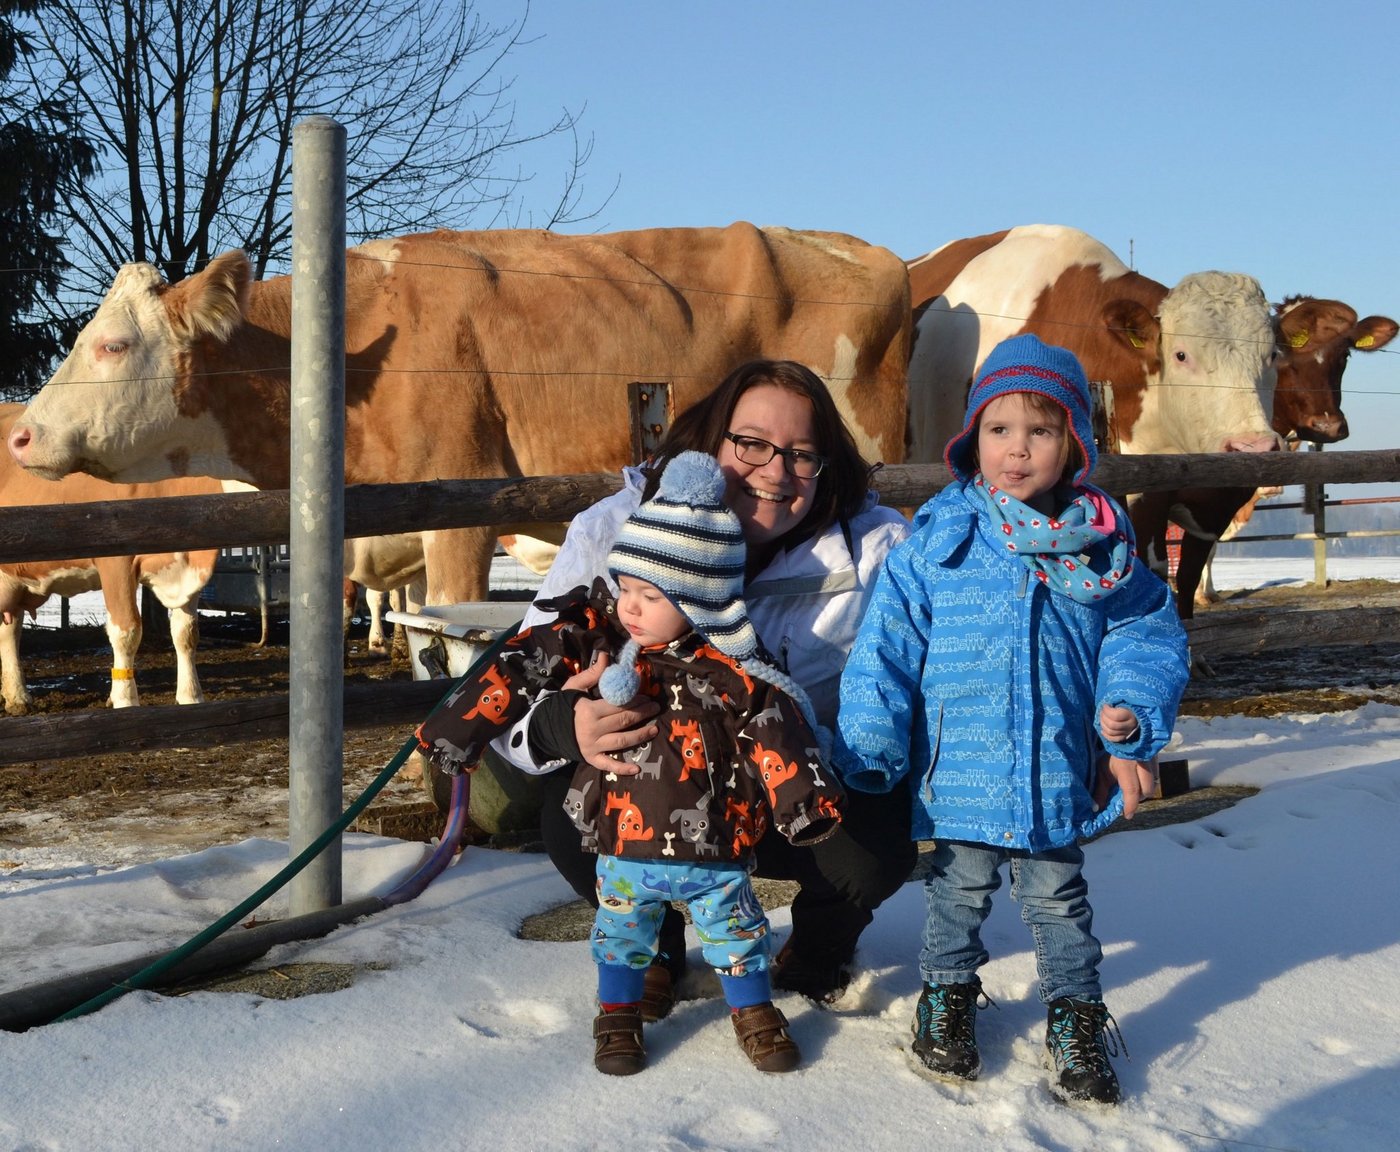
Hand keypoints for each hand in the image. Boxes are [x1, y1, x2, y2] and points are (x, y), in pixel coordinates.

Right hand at [562, 654, 659, 774]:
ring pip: (622, 741)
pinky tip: (637, 769)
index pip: (618, 705)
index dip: (635, 701)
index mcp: (589, 710)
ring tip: (654, 730)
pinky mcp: (591, 759)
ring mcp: (592, 746)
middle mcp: (592, 729)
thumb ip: (593, 673)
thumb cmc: (564, 705)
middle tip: (655, 708)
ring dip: (640, 736)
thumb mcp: (575, 686)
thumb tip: (606, 655)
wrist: (546, 728)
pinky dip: (622, 768)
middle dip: (642, 714)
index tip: (646, 696)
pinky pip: (608, 765)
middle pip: (623, 721)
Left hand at [1094, 754, 1157, 819]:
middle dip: (1139, 797)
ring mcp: (1152, 759)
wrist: (1123, 734)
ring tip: (1134, 787)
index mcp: (1126, 765)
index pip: (1132, 790)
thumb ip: (1100, 791)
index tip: (1127, 815)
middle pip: (1148, 790)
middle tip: (1129, 798)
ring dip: (1145, 790)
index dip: (1130, 805)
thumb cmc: (1110, 755)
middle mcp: (1142, 762)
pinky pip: (1157, 776)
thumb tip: (1097, 809)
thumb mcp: (1102, 772)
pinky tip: (1140, 779)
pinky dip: (1149, 781)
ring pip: (1154, 783)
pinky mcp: (1157, 758)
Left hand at [1099, 703, 1139, 743]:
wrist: (1141, 716)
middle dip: (1103, 717)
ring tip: (1102, 718)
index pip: (1115, 716)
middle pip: (1112, 725)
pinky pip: (1113, 739)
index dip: (1107, 710)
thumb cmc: (1130, 706)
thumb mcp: (1126, 702)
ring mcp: (1128, 733)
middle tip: (1102, 711)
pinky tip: (1102, 730)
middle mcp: (1130, 726)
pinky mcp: (1125, 738)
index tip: (1106, 705)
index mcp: (1131, 715)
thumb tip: (1105, 706)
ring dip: (1103, 725)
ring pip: (1111, 732)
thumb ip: (1117, 703)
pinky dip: (1106, 735)